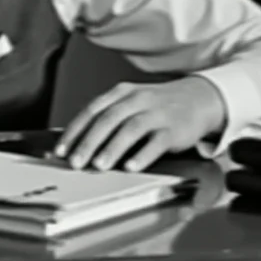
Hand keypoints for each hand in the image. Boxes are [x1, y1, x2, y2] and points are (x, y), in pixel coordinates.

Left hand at [53, 76, 226, 172]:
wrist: (199, 98)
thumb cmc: (157, 106)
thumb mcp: (131, 103)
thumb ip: (108, 118)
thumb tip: (79, 143)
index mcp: (121, 93)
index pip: (92, 110)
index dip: (75, 130)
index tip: (61, 150)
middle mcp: (137, 100)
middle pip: (107, 119)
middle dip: (89, 142)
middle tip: (76, 161)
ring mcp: (156, 113)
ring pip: (130, 128)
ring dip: (112, 148)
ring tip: (99, 165)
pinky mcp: (174, 128)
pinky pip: (157, 142)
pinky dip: (143, 155)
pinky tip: (131, 166)